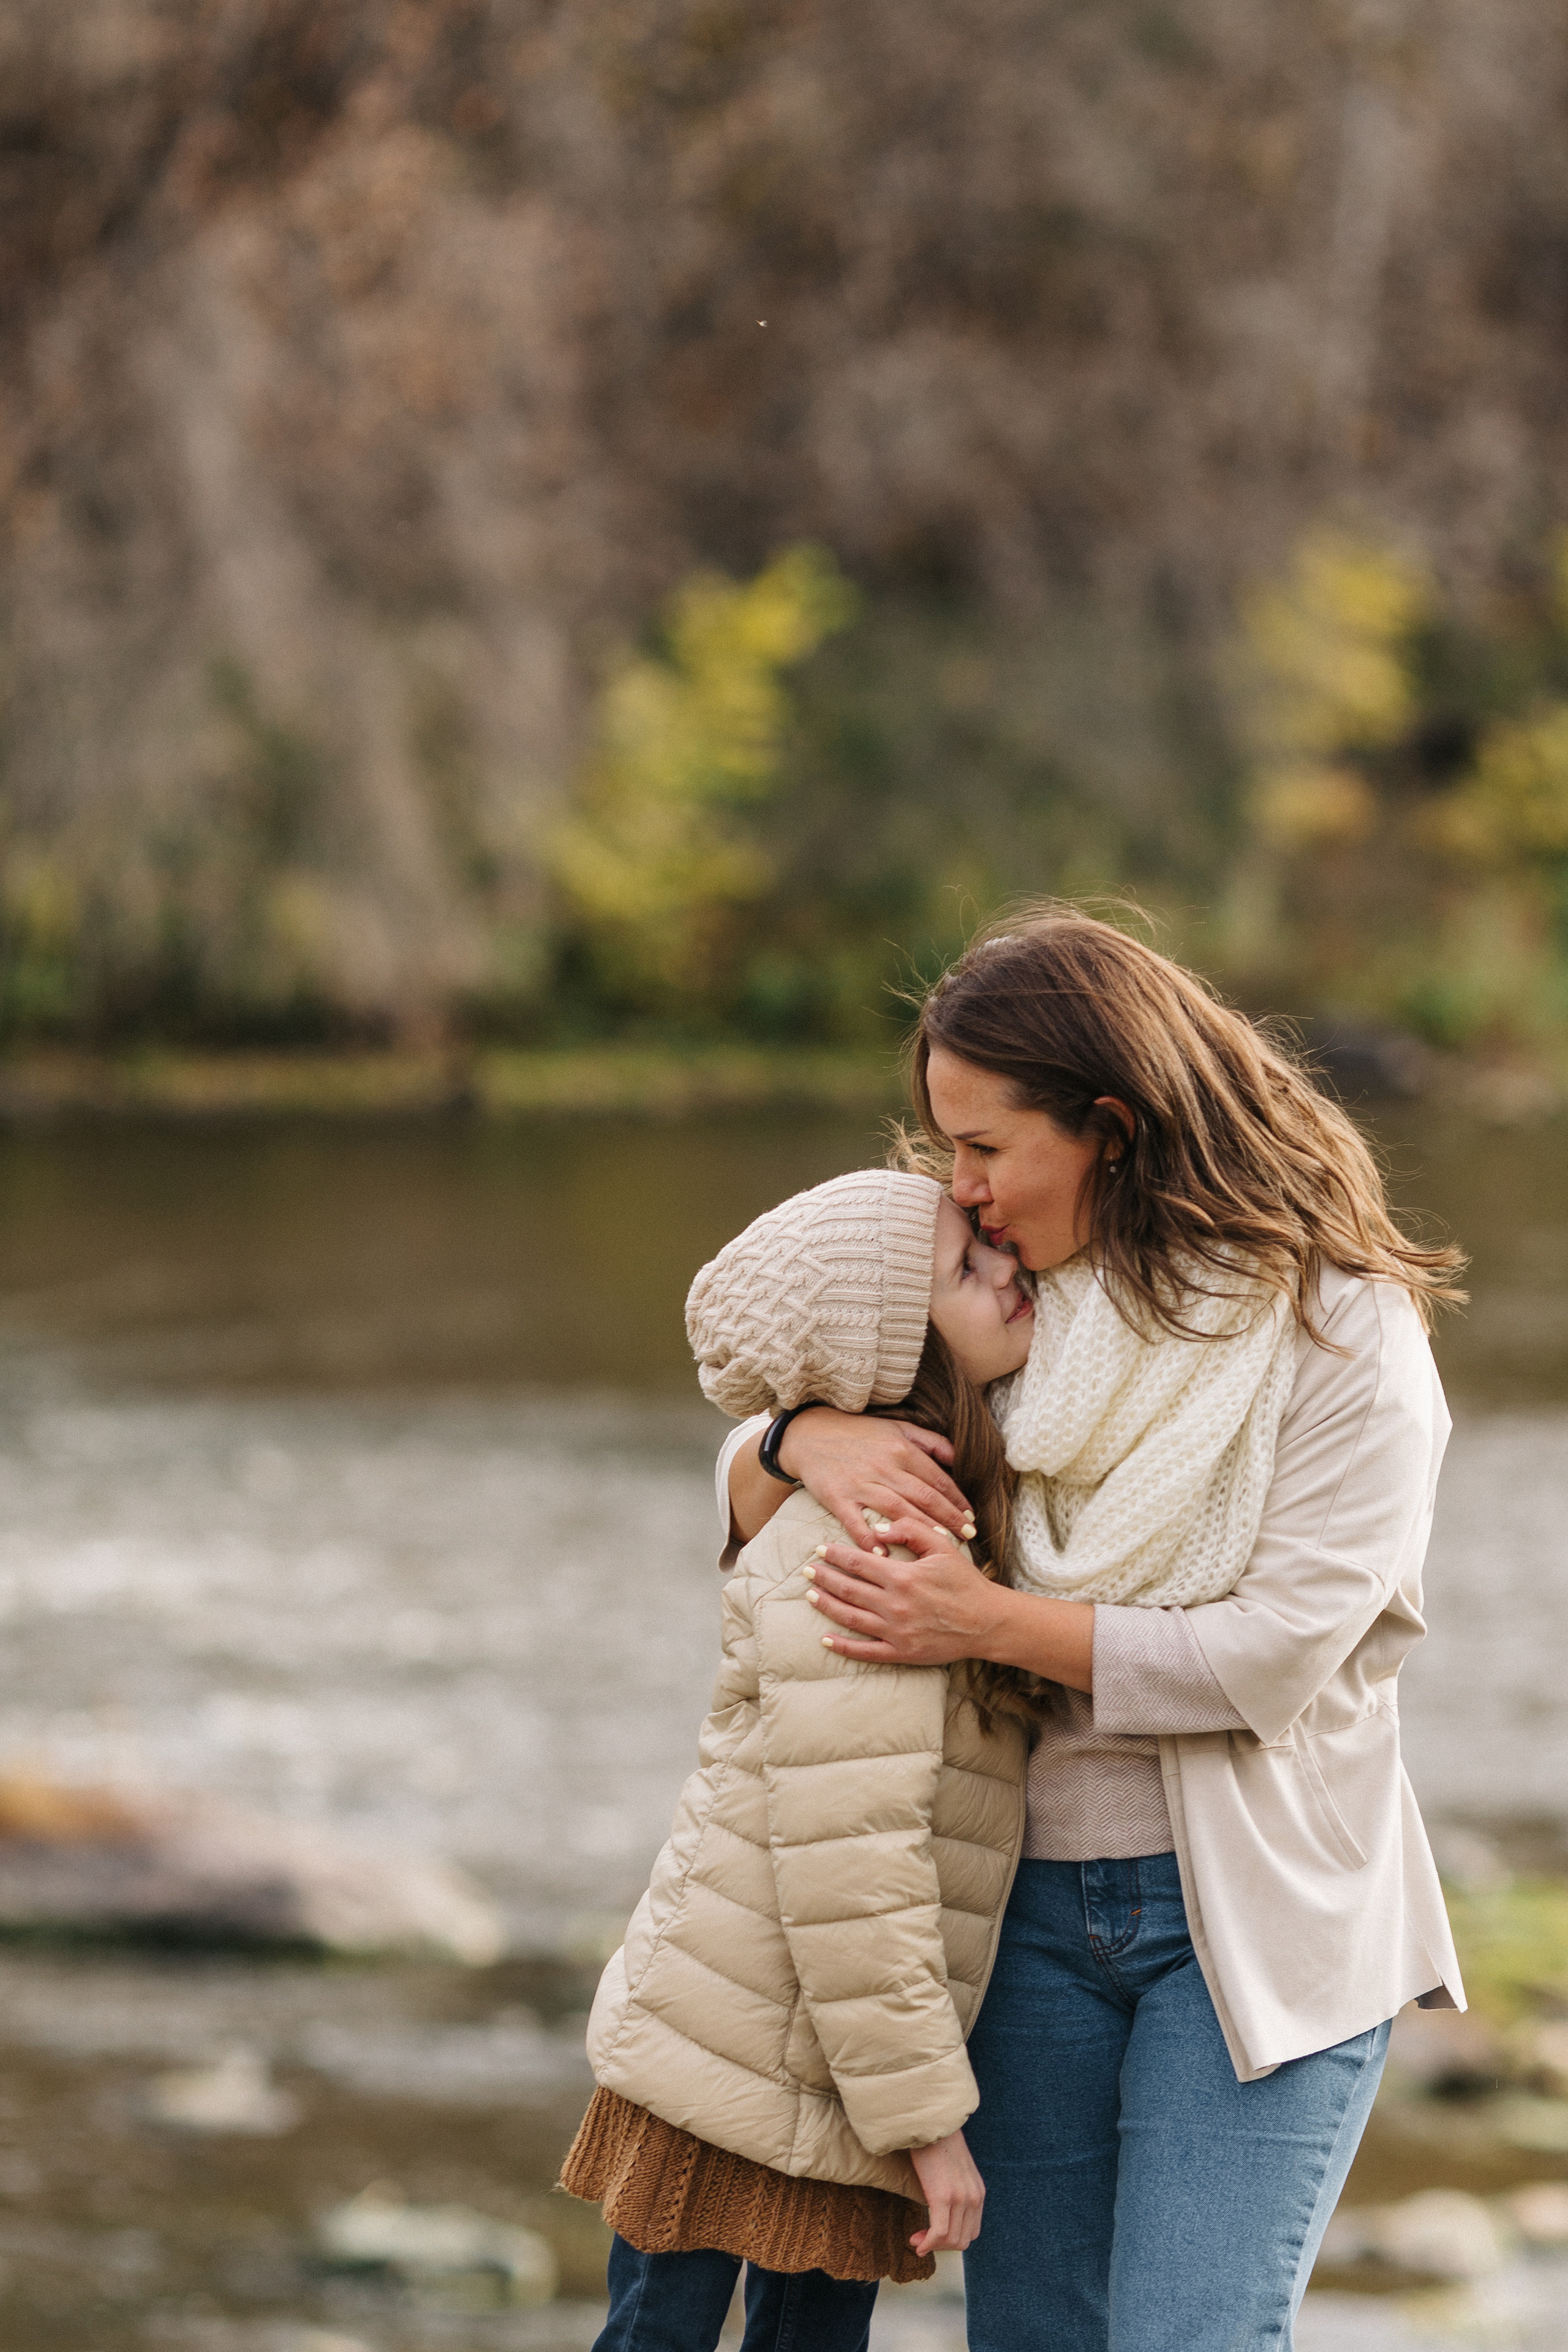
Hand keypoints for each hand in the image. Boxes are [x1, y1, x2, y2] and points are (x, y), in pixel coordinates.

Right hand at [778, 1408, 973, 1542]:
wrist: (810, 1434)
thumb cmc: (858, 1433)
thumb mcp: (898, 1427)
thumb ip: (930, 1441)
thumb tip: (959, 1458)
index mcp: (902, 1450)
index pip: (938, 1480)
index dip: (958, 1501)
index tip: (972, 1518)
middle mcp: (885, 1467)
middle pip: (924, 1497)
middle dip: (950, 1519)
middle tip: (969, 1536)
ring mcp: (861, 1483)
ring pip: (898, 1510)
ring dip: (922, 1528)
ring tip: (941, 1544)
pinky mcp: (838, 1497)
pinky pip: (856, 1522)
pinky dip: (870, 1538)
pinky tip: (884, 1554)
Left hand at [806, 1517, 1000, 1665]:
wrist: (987, 1623)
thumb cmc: (965, 1583)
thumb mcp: (943, 1547)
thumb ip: (911, 1531)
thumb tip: (878, 1528)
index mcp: (903, 1577)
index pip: (858, 1562)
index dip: (836, 1555)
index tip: (820, 1549)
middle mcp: (895, 1605)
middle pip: (848, 1589)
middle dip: (824, 1578)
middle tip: (806, 1570)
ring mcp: (896, 1632)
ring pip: (851, 1618)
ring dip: (827, 1606)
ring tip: (810, 1595)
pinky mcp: (901, 1653)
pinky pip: (865, 1652)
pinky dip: (843, 1647)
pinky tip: (826, 1640)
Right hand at [908, 2128, 984, 2253]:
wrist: (931, 2122)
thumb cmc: (937, 2143)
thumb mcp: (956, 2170)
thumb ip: (957, 2189)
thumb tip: (943, 2209)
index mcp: (978, 2192)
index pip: (971, 2232)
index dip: (952, 2240)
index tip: (933, 2236)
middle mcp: (974, 2197)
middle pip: (962, 2240)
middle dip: (941, 2246)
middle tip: (922, 2240)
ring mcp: (960, 2198)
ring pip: (951, 2240)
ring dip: (933, 2245)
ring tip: (917, 2239)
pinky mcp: (943, 2196)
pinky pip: (939, 2233)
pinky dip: (928, 2243)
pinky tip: (916, 2242)